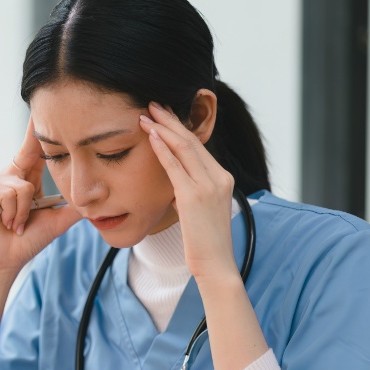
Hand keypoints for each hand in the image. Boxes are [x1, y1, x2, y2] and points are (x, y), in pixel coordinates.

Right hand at [0, 117, 81, 273]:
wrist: (5, 261)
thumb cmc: (27, 240)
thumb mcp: (57, 220)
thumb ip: (74, 205)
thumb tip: (100, 195)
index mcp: (25, 177)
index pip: (33, 148)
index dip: (39, 128)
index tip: (44, 106)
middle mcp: (7, 174)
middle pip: (28, 158)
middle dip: (36, 167)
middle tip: (34, 195)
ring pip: (23, 186)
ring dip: (25, 212)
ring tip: (17, 224)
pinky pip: (10, 195)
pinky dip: (14, 214)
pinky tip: (7, 224)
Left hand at [139, 101, 238, 283]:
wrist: (215, 264)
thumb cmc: (204, 242)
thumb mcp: (200, 211)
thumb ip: (191, 192)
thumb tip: (176, 186)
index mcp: (222, 178)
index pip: (199, 147)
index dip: (180, 128)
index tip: (164, 115)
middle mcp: (219, 177)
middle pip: (192, 140)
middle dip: (171, 120)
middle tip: (153, 105)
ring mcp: (209, 185)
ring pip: (185, 147)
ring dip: (164, 128)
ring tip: (147, 114)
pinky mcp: (194, 196)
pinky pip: (175, 166)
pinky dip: (162, 148)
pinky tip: (151, 135)